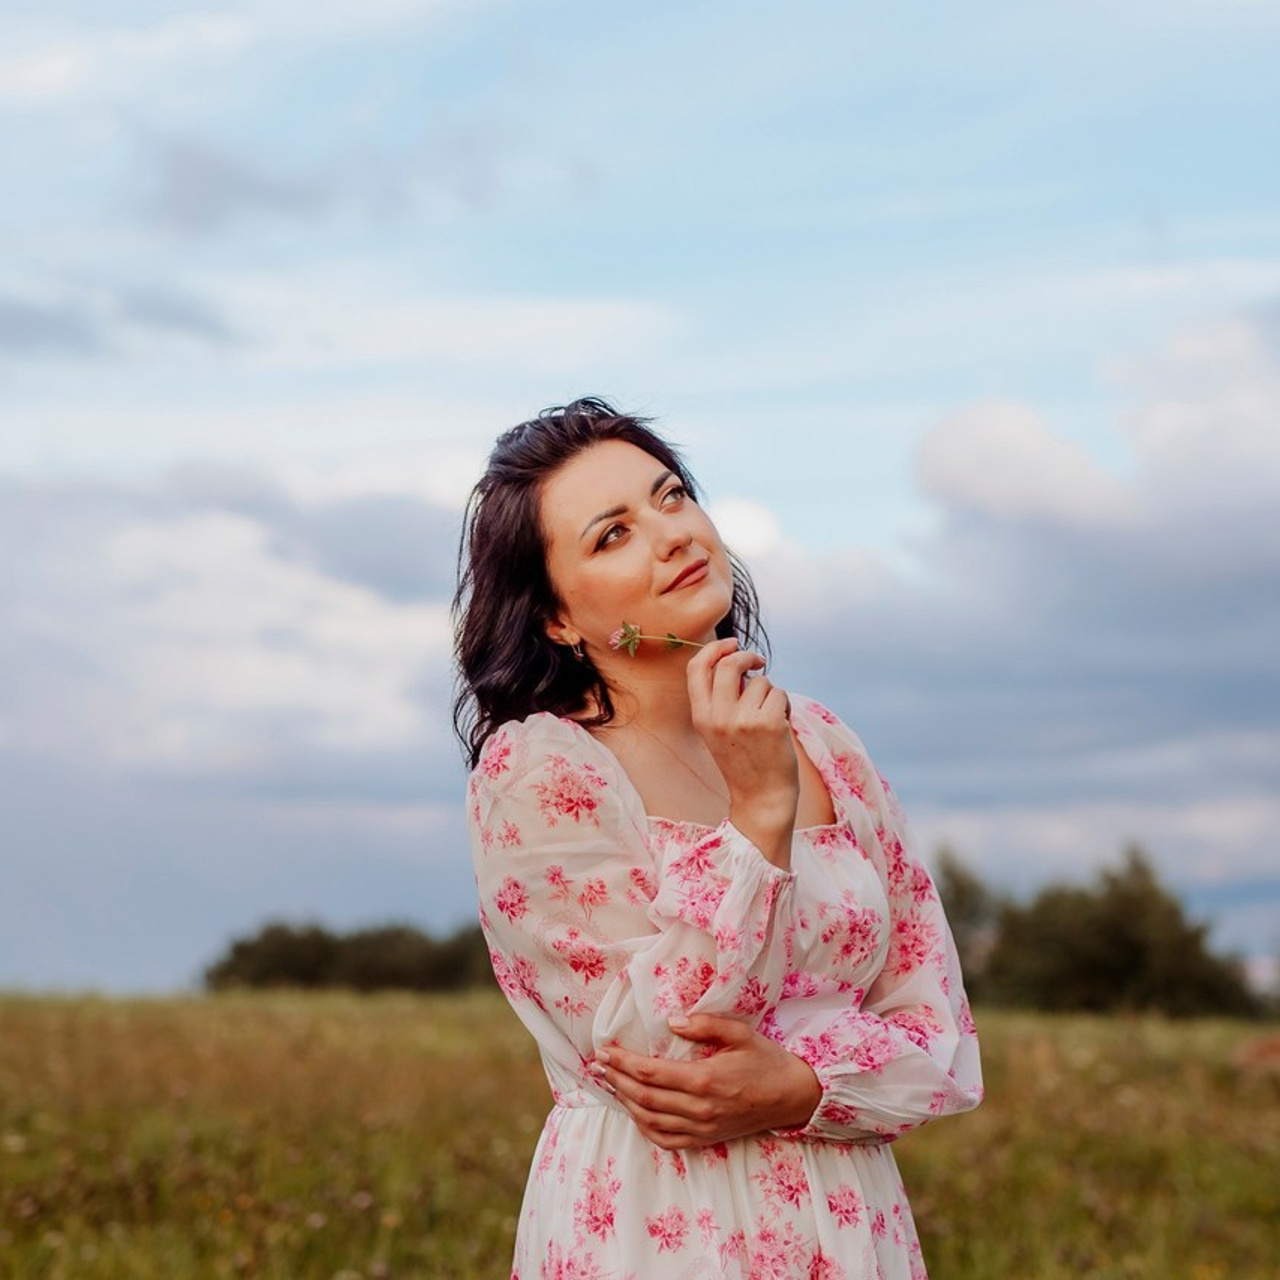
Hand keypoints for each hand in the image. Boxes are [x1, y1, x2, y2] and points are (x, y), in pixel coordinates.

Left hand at [589, 1013, 820, 1149]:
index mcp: (704, 1080)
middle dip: (616, 1080)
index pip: (650, 1073)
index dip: (622, 1062)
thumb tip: (672, 1021)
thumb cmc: (765, 1060)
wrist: (792, 1096)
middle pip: (643, 1097)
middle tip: (598, 1065)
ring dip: (625, 1102)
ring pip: (650, 1120)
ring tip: (611, 1083)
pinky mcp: (705, 1139)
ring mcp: (701, 1128)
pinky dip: (644, 1127)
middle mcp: (699, 1108)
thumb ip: (705, 1024)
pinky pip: (666, 1139)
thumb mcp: (739, 1033)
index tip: (604, 1051)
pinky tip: (635, 1111)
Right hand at [686, 639, 797, 866]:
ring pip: (760, 682)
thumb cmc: (743, 760)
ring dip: (770, 693)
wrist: (762, 798)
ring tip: (769, 718)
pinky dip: (784, 706)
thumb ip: (719, 698)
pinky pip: (779, 694)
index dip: (714, 648)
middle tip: (759, 661)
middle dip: (747, 655)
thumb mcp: (716, 730)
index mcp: (700, 716)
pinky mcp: (769, 723)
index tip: (731, 644)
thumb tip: (736, 659)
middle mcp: (718, 716)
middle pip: (730, 663)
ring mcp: (743, 719)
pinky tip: (781, 727)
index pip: (697, 667)